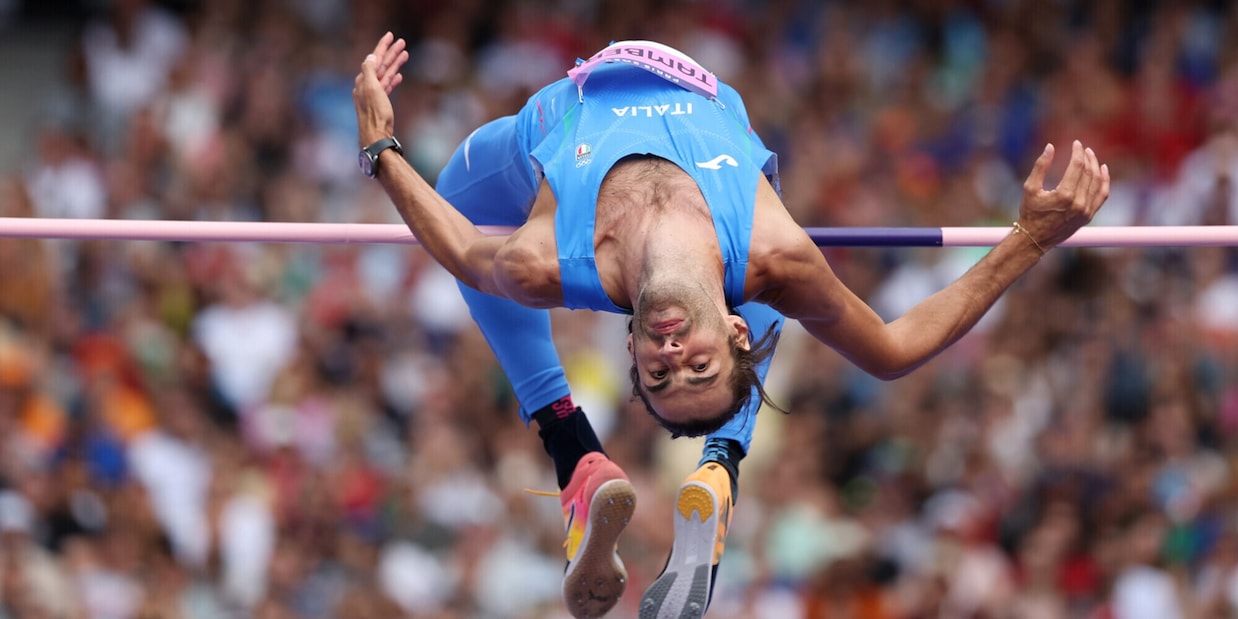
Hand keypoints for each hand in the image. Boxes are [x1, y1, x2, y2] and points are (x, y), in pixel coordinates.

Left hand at [352, 32, 408, 146]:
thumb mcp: (372, 89)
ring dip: (394, 64)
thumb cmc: (375, 114)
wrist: (376, 137)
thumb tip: (370, 56)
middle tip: (402, 42)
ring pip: (385, 74)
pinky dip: (392, 79)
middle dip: (391, 53)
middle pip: (380, 64)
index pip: (374, 58)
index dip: (382, 46)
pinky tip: (398, 75)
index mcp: (364, 80)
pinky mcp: (380, 104)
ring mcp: (373, 95)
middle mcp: (367, 86)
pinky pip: (386, 86)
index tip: (390, 35)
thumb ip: (369, 71)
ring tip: (404, 54)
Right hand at [1018, 140, 1110, 249]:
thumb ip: (1040, 166)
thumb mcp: (1030, 188)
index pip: (1077, 166)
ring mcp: (1086, 211)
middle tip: (1083, 148)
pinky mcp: (1089, 216)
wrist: (1034, 239)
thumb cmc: (1030, 213)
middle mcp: (1078, 203)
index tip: (1076, 143)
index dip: (1078, 152)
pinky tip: (1103, 170)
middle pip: (1089, 172)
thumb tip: (1050, 147)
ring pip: (1098, 182)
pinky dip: (1105, 181)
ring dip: (1096, 166)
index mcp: (1064, 195)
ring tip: (1091, 156)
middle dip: (1087, 157)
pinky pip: (1102, 195)